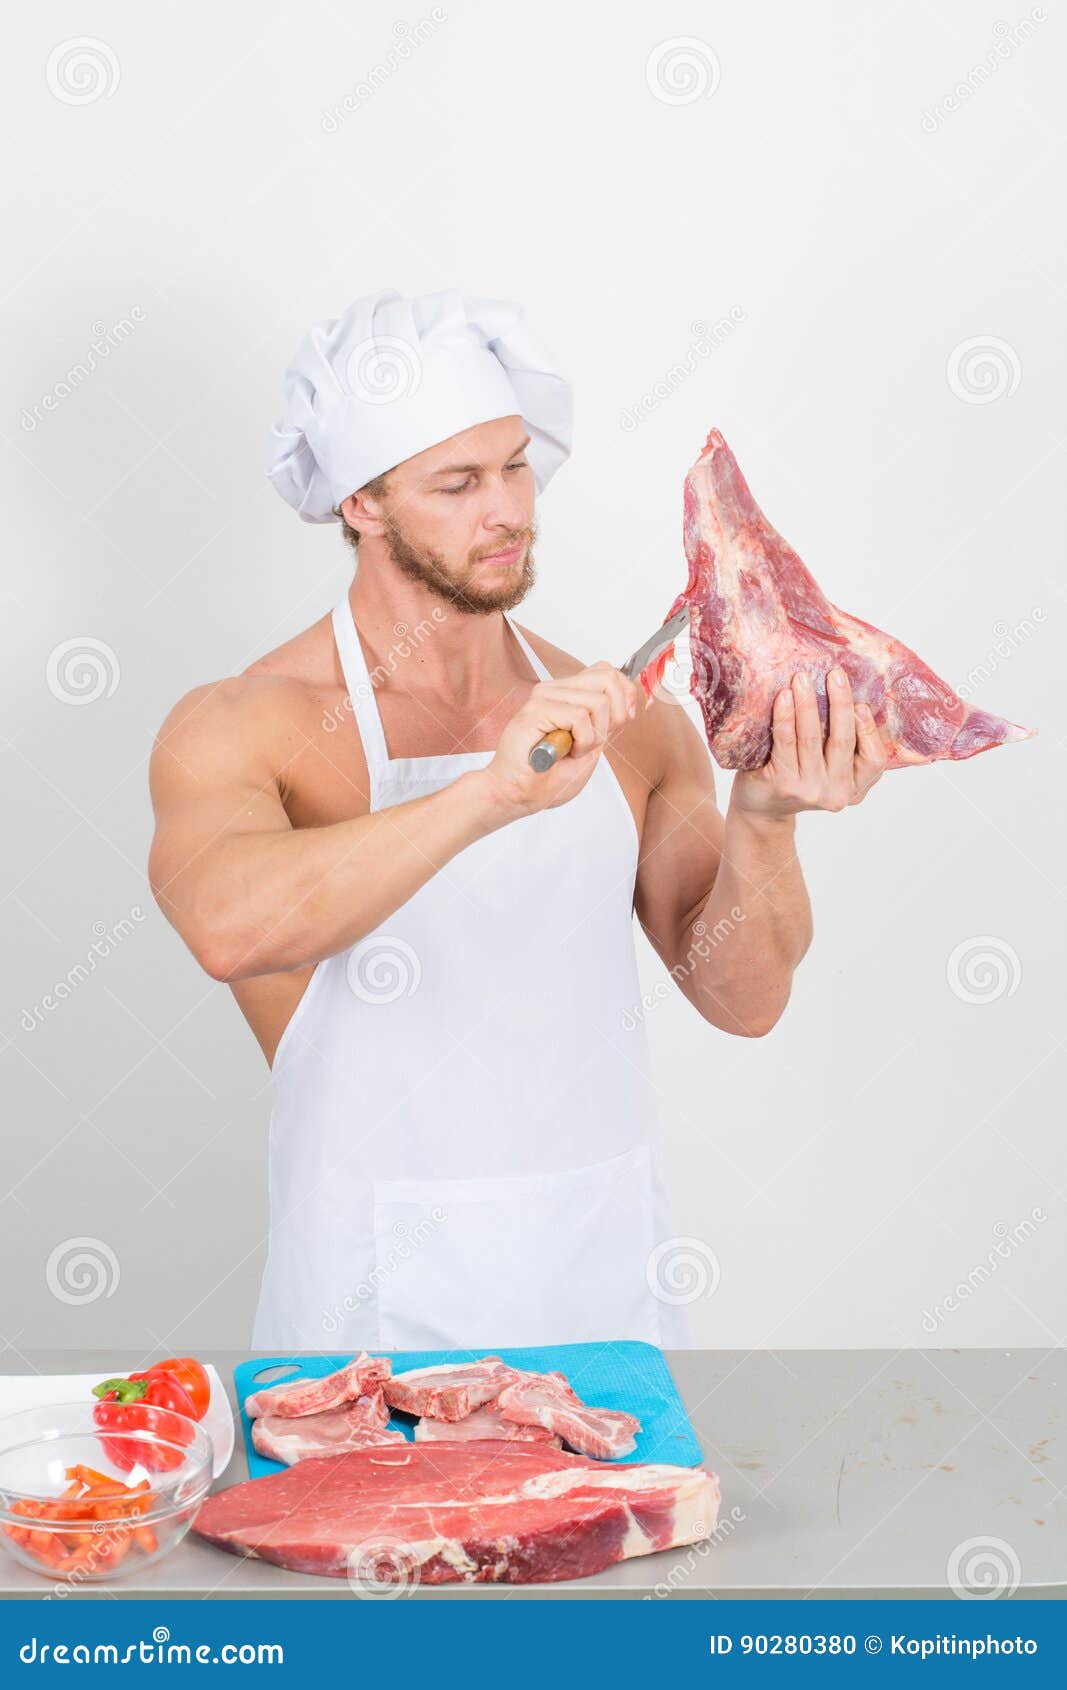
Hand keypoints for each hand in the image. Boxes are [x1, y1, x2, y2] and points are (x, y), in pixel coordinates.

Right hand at [480, 662, 640, 819]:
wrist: (516, 795)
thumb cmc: (547, 776)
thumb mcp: (592, 744)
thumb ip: (607, 720)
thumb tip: (627, 700)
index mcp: (566, 694)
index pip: (606, 671)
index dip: (626, 693)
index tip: (625, 719)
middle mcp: (555, 690)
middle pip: (608, 678)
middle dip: (614, 716)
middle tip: (594, 741)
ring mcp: (544, 697)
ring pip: (598, 701)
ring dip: (593, 737)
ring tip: (571, 750)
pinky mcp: (536, 709)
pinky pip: (580, 717)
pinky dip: (582, 742)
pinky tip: (564, 752)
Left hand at [730, 667, 887, 819]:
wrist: (762, 807)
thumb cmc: (799, 777)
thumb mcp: (831, 769)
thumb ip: (847, 745)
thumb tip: (856, 698)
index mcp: (855, 787)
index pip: (874, 759)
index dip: (868, 730)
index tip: (861, 703)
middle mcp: (836, 792)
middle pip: (842, 741)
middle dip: (840, 703)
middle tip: (835, 674)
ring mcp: (809, 790)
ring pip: (812, 738)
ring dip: (808, 703)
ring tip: (802, 678)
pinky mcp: (783, 784)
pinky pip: (786, 742)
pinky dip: (785, 716)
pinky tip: (784, 697)